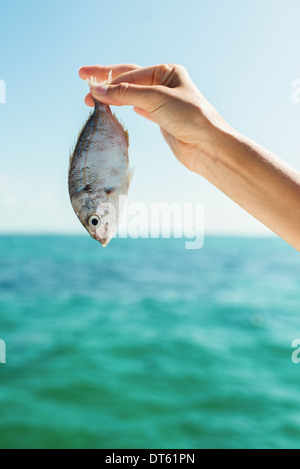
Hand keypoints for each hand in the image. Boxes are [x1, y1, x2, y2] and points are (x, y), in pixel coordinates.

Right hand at [79, 63, 230, 173]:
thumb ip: (126, 94)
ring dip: (113, 96)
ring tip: (92, 98)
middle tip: (82, 78)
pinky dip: (125, 106)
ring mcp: (162, 102)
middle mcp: (165, 85)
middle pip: (128, 80)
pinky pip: (138, 108)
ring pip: (132, 95)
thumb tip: (97, 89)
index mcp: (167, 72)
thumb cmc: (189, 117)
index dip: (109, 80)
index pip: (131, 74)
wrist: (207, 146)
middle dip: (106, 81)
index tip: (89, 87)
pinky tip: (116, 105)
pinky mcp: (161, 119)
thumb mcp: (156, 99)